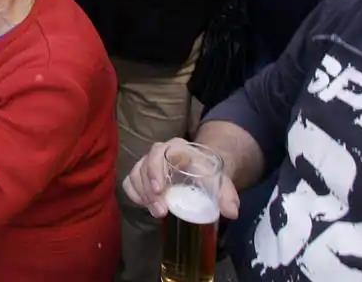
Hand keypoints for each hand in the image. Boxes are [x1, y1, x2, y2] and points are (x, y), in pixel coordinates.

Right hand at [122, 138, 239, 220]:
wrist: (201, 168)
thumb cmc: (208, 172)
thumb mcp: (221, 180)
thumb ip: (227, 194)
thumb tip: (231, 212)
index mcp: (176, 148)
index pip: (158, 152)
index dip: (155, 170)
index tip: (161, 191)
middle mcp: (158, 152)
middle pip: (144, 165)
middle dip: (149, 190)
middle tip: (160, 211)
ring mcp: (147, 163)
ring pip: (135, 174)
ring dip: (143, 195)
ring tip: (157, 213)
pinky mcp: (141, 175)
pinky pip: (129, 181)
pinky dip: (134, 194)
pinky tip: (144, 205)